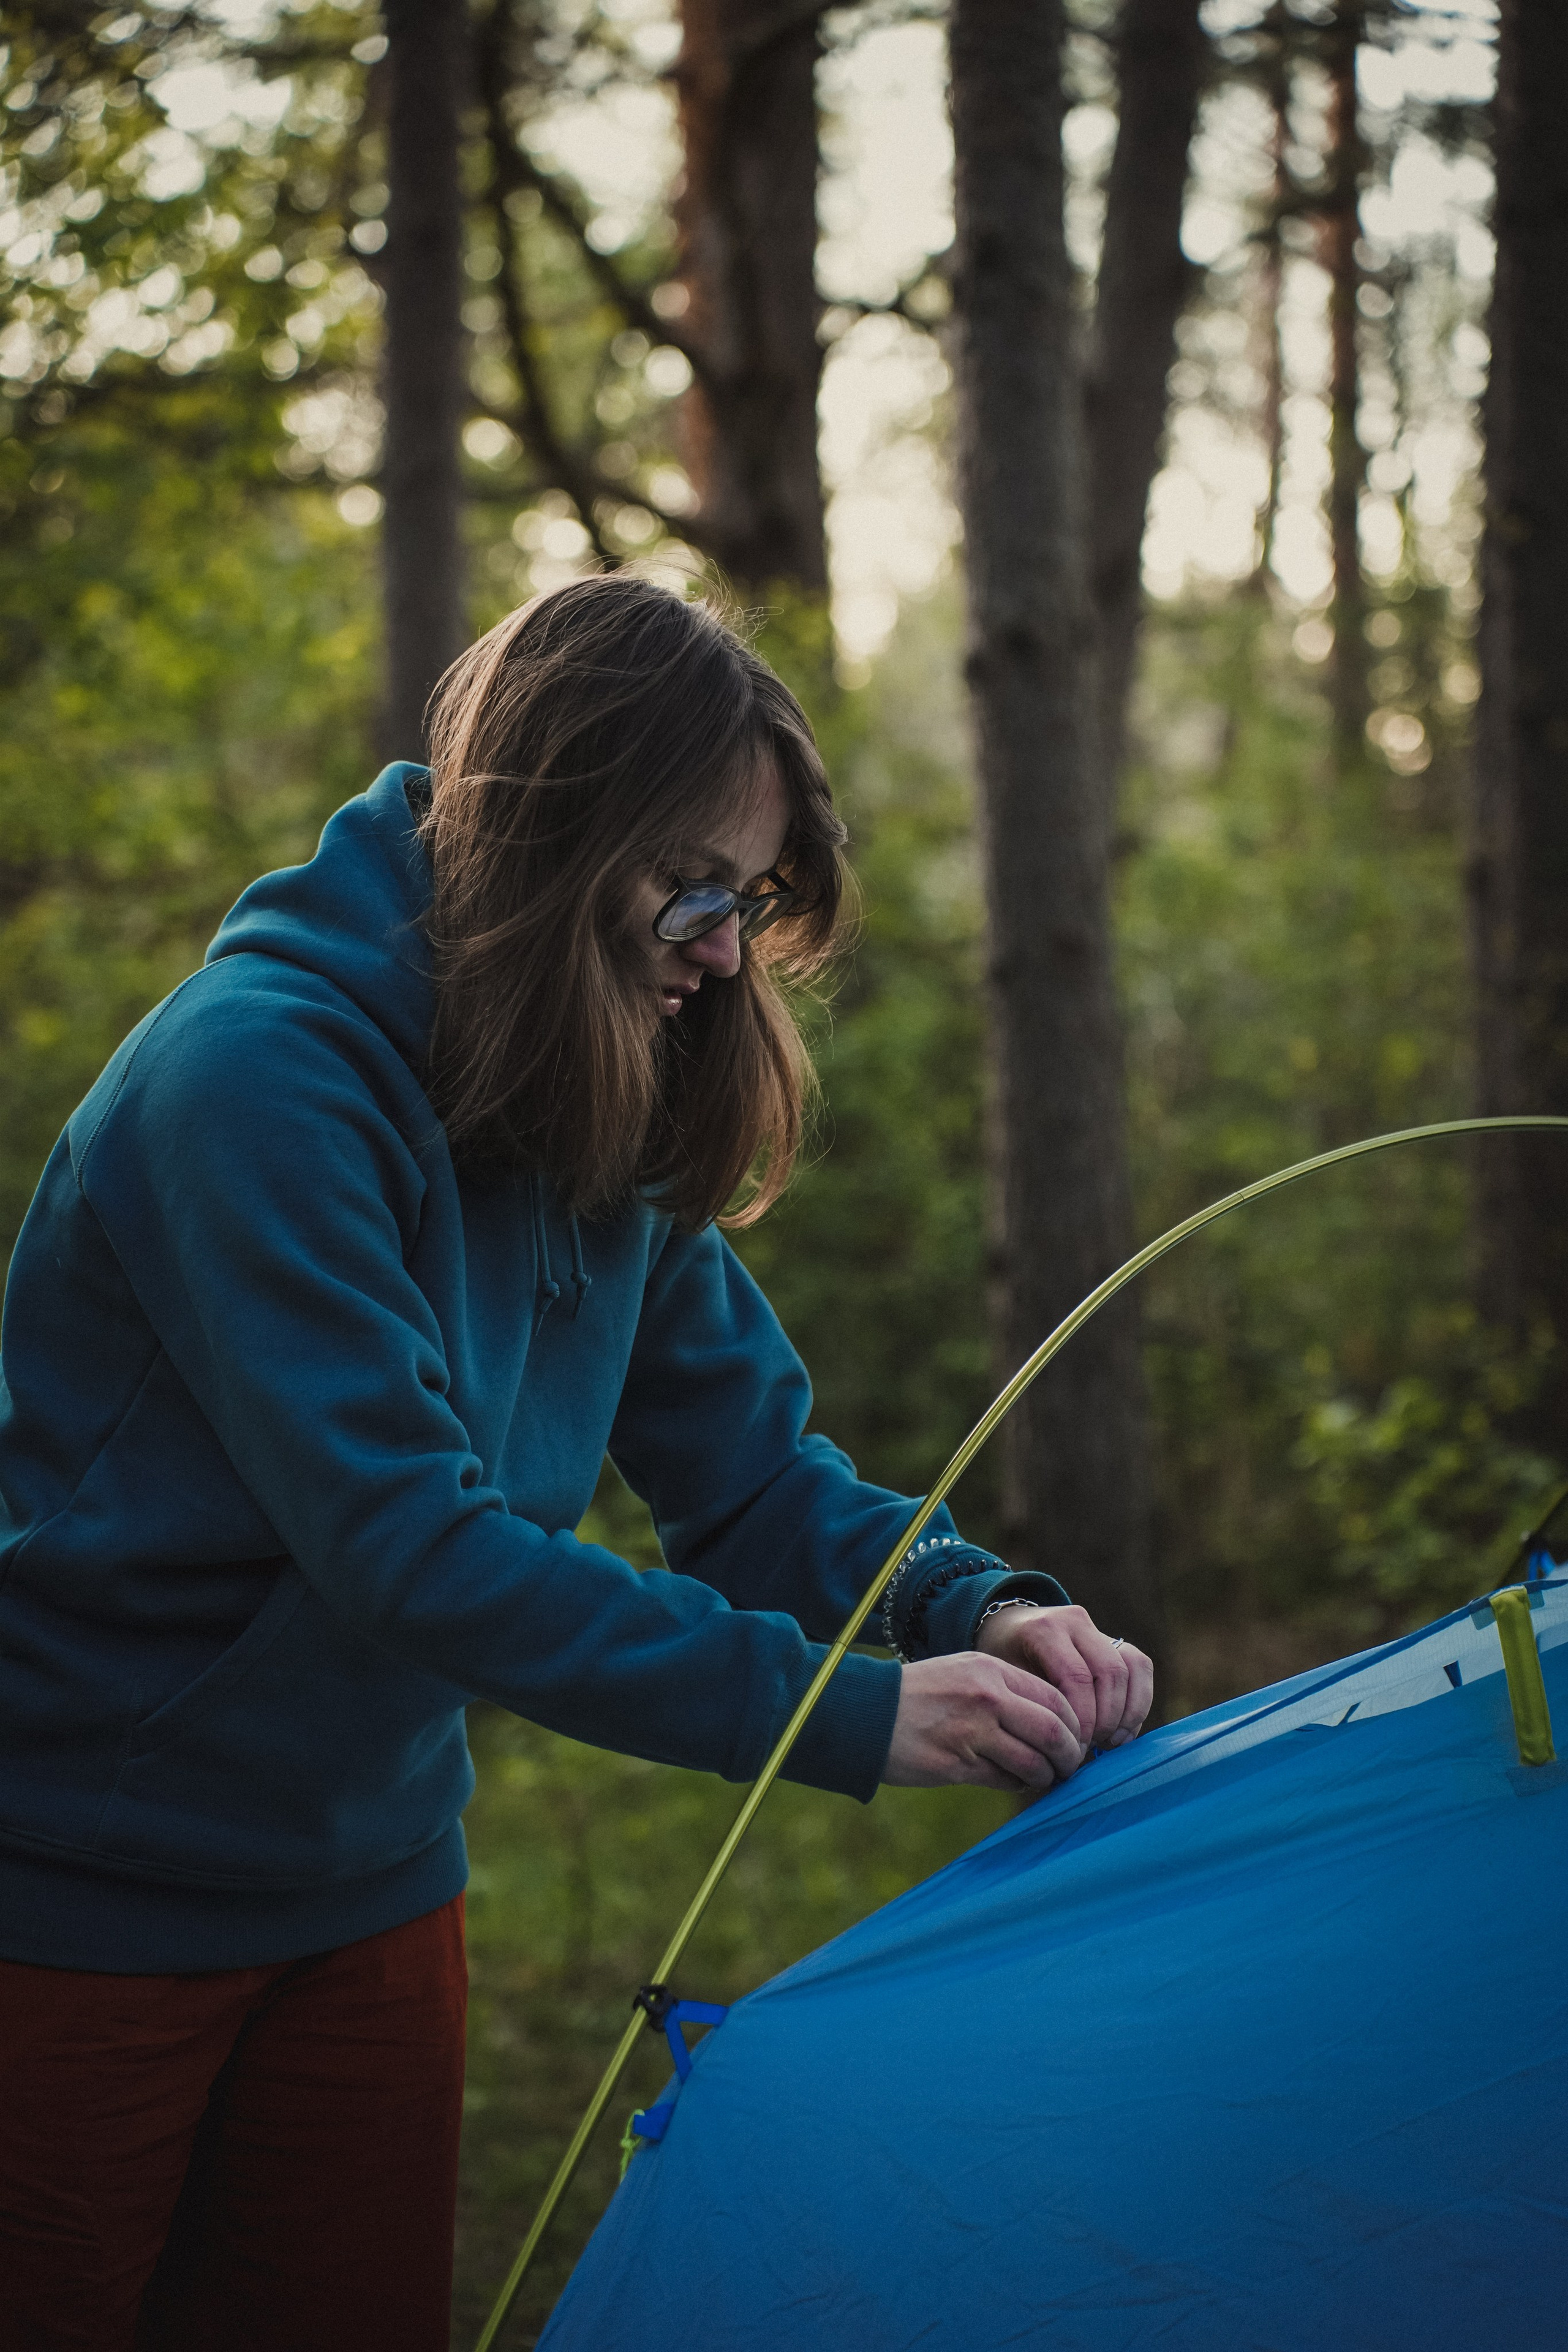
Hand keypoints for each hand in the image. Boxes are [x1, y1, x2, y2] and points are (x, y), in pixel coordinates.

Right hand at [883, 1653, 1086, 1795]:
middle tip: (1070, 1767)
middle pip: (1052, 1731)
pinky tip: (1014, 1781)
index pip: (1055, 1698)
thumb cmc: (918, 1695)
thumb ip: (1004, 1690)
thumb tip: (1050, 1720)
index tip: (1075, 1739)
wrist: (866, 1712)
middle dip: (1069, 1755)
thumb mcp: (962, 1672)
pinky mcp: (956, 1764)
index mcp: (990, 1670)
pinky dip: (1017, 1785)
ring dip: (1046, 1776)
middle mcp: (986, 1697)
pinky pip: (1005, 1780)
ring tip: (1044, 1779)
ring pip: (1033, 1762)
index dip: (1073, 1724)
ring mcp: (972, 1732)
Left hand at [974, 1603, 1152, 1751]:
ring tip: (1111, 1742)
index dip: (1084, 1719)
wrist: (1008, 1630)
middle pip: (1110, 1672)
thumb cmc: (1004, 1663)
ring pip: (1131, 1667)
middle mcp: (1074, 1620)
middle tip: (1093, 1748)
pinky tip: (1123, 1728)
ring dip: (1128, 1712)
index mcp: (1044, 1631)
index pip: (1076, 1678)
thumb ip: (1036, 1707)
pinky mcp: (1114, 1638)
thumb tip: (1061, 1752)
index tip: (1075, 1748)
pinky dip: (1139, 1700)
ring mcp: (1097, 1627)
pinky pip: (1140, 1665)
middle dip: (1107, 1718)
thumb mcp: (1008, 1681)